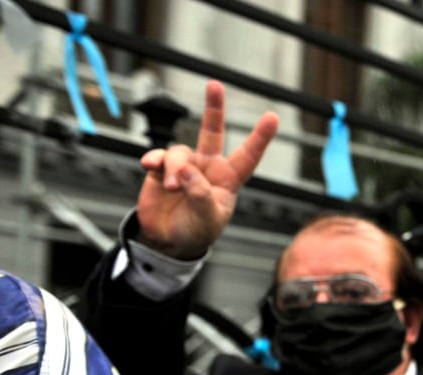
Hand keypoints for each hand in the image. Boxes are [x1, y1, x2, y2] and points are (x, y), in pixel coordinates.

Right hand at [135, 80, 279, 258]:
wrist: (167, 241)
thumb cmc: (196, 232)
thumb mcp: (207, 220)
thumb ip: (201, 195)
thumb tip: (188, 170)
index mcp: (228, 179)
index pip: (248, 156)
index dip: (260, 137)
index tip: (273, 117)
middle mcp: (208, 168)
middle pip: (212, 132)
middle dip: (214, 108)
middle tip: (215, 85)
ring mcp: (185, 166)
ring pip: (180, 152)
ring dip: (176, 168)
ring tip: (174, 187)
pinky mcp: (161, 169)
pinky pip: (159, 156)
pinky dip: (155, 159)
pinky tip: (150, 166)